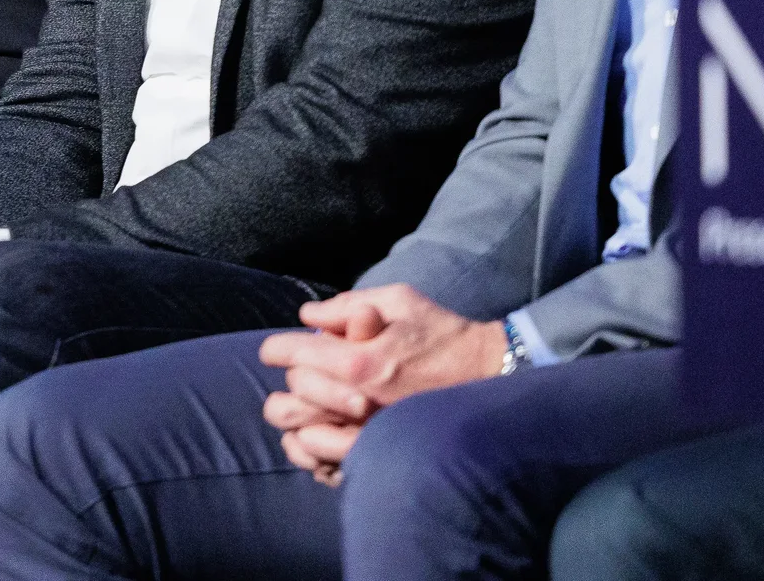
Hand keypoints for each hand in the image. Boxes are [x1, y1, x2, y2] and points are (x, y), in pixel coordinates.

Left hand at [258, 286, 506, 485]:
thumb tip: (309, 317)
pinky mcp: (380, 451)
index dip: (276, 349)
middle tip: (304, 371)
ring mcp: (368, 432)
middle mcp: (359, 400)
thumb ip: (348, 305)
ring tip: (306, 405)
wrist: (489, 377)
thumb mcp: (400, 301)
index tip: (275, 350)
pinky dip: (315, 449)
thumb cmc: (442, 334)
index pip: (292, 355)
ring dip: (298, 416)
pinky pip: (328, 461)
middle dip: (293, 377)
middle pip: (293, 392)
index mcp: (360, 359)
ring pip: (302, 432)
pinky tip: (319, 434)